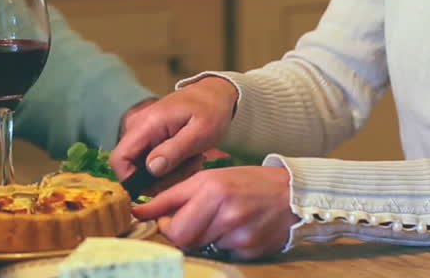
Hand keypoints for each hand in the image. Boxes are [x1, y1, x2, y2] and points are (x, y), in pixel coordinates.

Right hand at [110, 76, 237, 182]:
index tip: (159, 189)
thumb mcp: (200, 133)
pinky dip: (167, 167)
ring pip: (141, 167)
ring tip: (192, 162)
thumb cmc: (211, 111)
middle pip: (130, 167)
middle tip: (189, 170)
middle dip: (157, 179)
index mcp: (146, 124)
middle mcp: (136, 127)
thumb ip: (175, 150)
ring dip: (166, 174)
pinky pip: (149, 160)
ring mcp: (141, 131)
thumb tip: (151, 169)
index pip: (119, 158)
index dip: (131, 181)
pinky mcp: (147, 137)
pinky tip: (187, 159)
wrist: (214, 94)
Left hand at [134, 165, 298, 260]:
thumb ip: (172, 195)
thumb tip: (138, 211)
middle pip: (185, 241)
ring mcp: (240, 236)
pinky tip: (236, 228)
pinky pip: (223, 252)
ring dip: (204, 236)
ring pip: (203, 246)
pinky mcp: (251, 250)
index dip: (164, 226)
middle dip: (181, 233)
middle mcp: (226, 215)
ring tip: (220, 219)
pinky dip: (223, 243)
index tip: (165, 220)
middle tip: (191, 221)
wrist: (291, 194)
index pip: (173, 227)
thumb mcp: (208, 178)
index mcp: (212, 191)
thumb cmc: (245, 182)